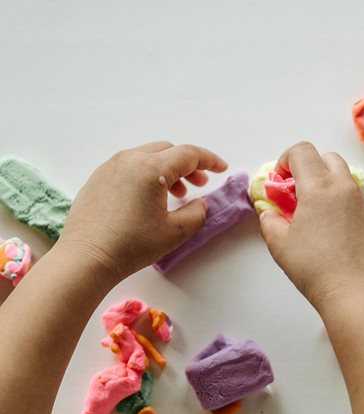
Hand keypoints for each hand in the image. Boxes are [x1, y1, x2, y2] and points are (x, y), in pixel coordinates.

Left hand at [58, 141, 226, 280]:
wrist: (86, 258)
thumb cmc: (132, 245)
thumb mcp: (175, 231)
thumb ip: (197, 212)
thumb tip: (200, 202)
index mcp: (151, 168)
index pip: (188, 154)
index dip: (209, 160)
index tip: (222, 169)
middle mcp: (129, 160)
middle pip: (167, 150)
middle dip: (188, 164)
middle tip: (200, 183)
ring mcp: (109, 167)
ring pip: (147, 157)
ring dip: (167, 169)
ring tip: (176, 193)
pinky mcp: (97, 179)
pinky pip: (129, 166)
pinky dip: (147, 174)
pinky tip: (150, 197)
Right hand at [259, 141, 363, 307]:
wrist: (355, 291)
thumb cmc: (314, 268)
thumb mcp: (279, 244)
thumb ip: (270, 220)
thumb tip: (270, 213)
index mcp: (320, 187)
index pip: (302, 151)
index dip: (285, 161)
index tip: (280, 182)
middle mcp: (345, 188)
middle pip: (326, 158)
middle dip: (309, 168)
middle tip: (296, 195)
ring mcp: (363, 202)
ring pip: (344, 178)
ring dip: (327, 184)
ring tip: (315, 214)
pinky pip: (356, 198)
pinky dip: (342, 202)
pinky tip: (333, 229)